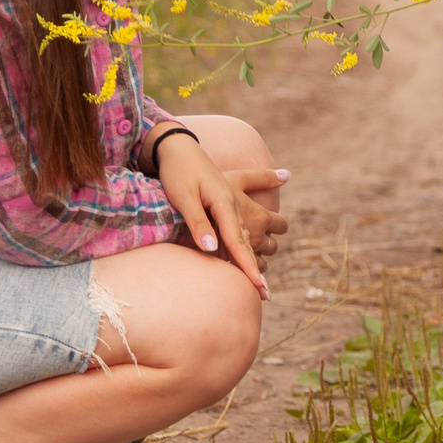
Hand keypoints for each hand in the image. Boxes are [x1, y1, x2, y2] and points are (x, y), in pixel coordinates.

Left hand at [155, 136, 283, 295]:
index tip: (259, 287)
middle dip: (255, 269)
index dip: (247, 267)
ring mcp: (229, 204)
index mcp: (225, 204)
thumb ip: (198, 223)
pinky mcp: (222, 204)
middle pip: (247, 242)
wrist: (177, 148)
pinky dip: (243, 245)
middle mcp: (233, 205)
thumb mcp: (184, 197)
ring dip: (254, 258)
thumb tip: (210, 248)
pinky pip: (237, 229)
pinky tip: (244, 256)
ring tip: (260, 281)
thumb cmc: (177, 172)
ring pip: (246, 236)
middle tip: (265, 295)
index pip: (238, 242)